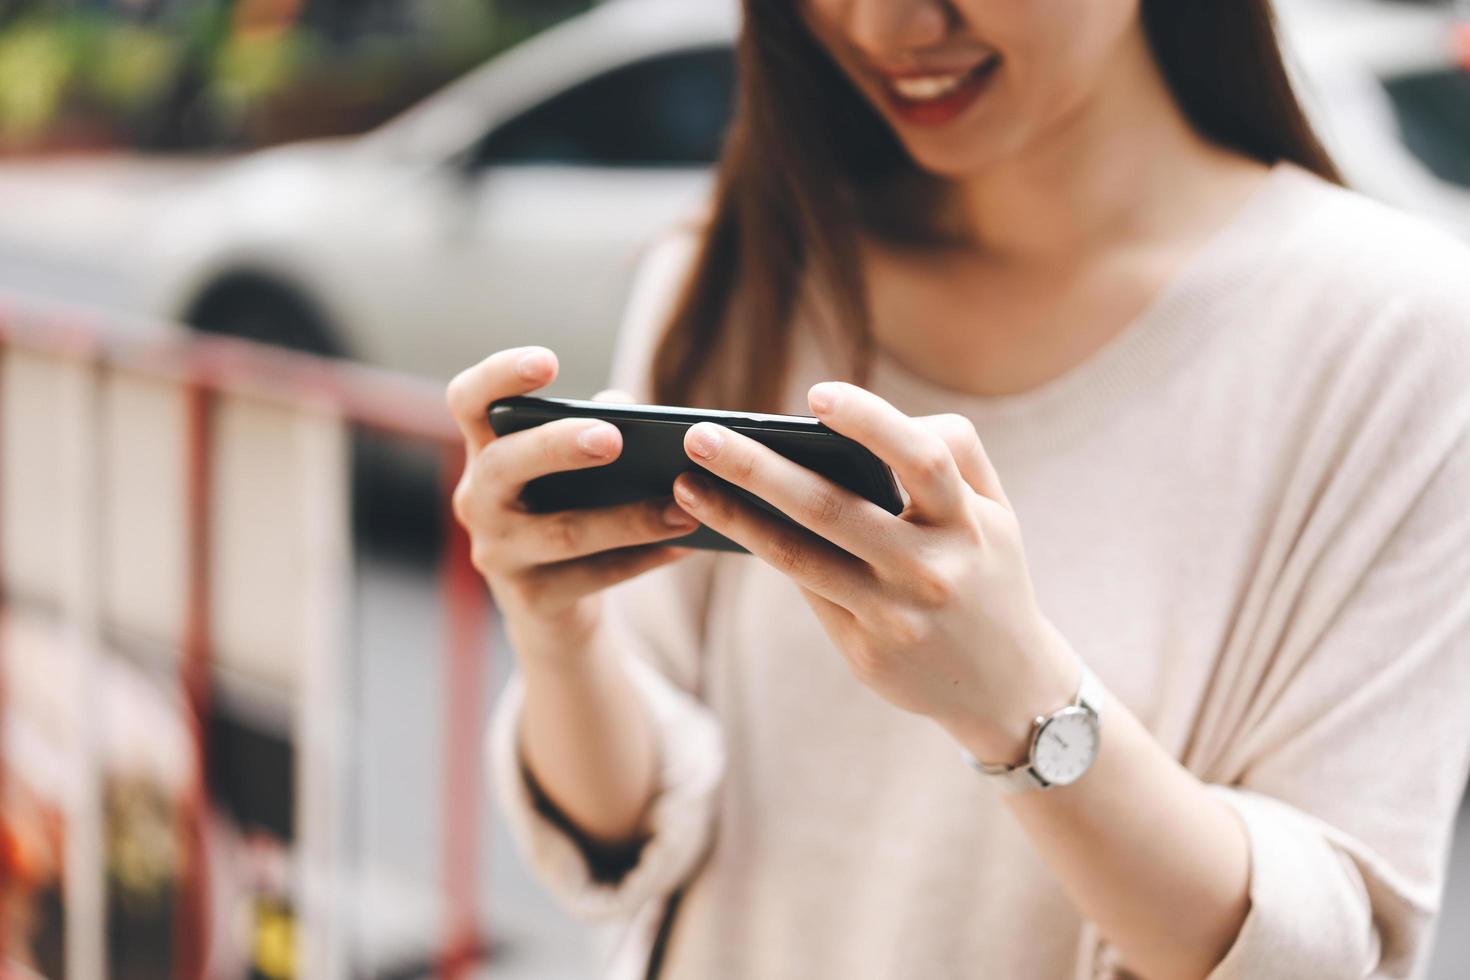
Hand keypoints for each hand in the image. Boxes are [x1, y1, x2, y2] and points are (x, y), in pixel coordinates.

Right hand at [446, 347, 698, 662]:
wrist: (553, 607)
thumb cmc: (569, 510)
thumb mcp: (578, 468)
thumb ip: (600, 427)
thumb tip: (631, 411)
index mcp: (485, 451)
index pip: (467, 400)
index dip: (499, 376)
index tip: (548, 361)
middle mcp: (477, 500)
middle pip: (505, 463)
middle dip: (557, 446)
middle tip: (612, 436)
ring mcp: (498, 554)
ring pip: (563, 532)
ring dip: (628, 518)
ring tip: (682, 507)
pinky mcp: (530, 599)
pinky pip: (592, 578)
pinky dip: (643, 559)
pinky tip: (685, 545)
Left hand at [669, 380, 1074, 760]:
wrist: (1009, 689)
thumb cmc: (988, 576)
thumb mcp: (997, 516)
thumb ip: (956, 458)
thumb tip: (873, 420)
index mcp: (968, 523)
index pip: (922, 459)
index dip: (870, 421)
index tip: (815, 395)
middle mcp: (931, 569)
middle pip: (832, 508)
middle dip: (758, 468)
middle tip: (698, 435)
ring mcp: (896, 615)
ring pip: (802, 557)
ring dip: (737, 516)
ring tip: (685, 482)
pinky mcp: (867, 651)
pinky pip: (806, 589)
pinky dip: (764, 551)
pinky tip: (723, 522)